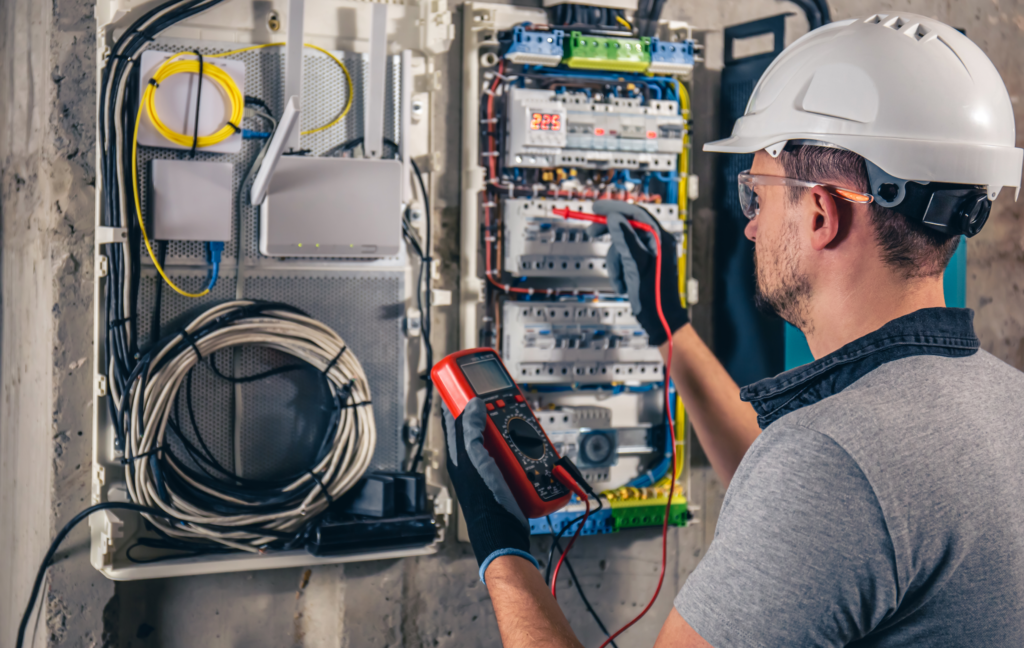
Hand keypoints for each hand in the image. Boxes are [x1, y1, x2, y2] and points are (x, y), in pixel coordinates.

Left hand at [443, 398, 537, 581]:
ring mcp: (491, 465)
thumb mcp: (474, 460)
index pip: (454, 417)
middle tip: (505, 401)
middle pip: (483, 424)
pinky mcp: (508, 474)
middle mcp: (473, 458)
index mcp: (458, 453)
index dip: (459, 398)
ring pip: (502, 437)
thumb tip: (473, 404)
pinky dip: (525, 447)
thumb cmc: (484, 500)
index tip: (467, 381)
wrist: (504, 531)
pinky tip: (533, 446)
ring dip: (513, 429)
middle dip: (494, 412)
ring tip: (521, 424)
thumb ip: (470, 431)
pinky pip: (517, 453)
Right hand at [586, 200, 688, 345]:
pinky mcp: (643, 265)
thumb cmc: (654, 296)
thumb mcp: (636, 265)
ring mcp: (650, 254)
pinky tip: (624, 284)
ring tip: (620, 279)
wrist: (660, 319)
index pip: (636, 214)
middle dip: (610, 235)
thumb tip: (615, 218)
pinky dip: (619, 271)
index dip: (615, 208)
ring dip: (615, 263)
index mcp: (660, 239)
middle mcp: (656, 243)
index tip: (596, 207)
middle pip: (627, 227)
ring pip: (621, 246)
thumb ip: (625, 239)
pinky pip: (623, 260)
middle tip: (592, 232)